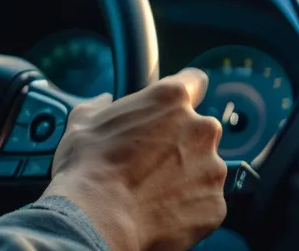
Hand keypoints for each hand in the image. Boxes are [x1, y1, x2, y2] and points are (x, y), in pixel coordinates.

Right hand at [44, 69, 226, 250]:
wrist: (98, 218)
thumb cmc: (88, 166)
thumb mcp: (82, 122)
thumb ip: (101, 106)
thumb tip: (104, 102)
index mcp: (171, 100)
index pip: (195, 81)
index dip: (184, 92)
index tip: (175, 106)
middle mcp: (200, 129)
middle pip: (199, 130)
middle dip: (180, 142)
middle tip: (149, 160)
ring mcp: (212, 168)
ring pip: (204, 167)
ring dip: (184, 175)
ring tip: (151, 190)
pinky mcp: (215, 204)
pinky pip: (204, 201)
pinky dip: (187, 205)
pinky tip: (159, 210)